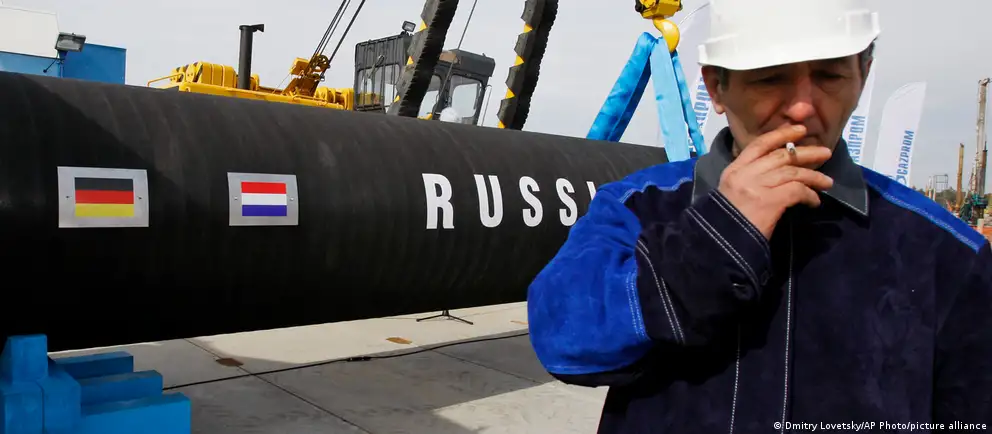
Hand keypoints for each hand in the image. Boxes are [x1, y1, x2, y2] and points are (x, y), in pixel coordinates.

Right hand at [717, 125, 833, 239]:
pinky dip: (809, 195)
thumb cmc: (728, 221)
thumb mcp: (733, 192)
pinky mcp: (770, 201)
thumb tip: (778, 171)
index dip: (781, 134)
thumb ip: (750, 178)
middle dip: (806, 153)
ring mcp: (757, 186)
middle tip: (825, 152)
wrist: (722, 243)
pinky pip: (797, 191)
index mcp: (734, 170)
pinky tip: (814, 202)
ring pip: (792, 172)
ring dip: (814, 176)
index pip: (759, 144)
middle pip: (781, 155)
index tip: (800, 130)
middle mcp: (745, 174)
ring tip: (827, 182)